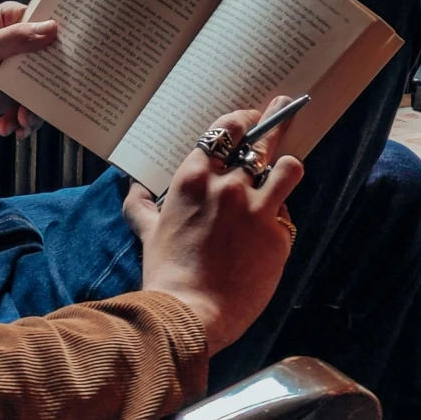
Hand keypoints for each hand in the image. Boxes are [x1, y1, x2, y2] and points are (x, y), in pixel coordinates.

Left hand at [0, 1, 58, 134]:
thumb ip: (12, 39)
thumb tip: (51, 28)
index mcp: (12, 20)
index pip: (47, 20)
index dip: (65, 34)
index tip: (81, 53)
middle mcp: (21, 41)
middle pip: (54, 56)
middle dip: (54, 83)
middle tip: (46, 100)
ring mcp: (23, 68)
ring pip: (48, 86)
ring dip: (36, 109)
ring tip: (19, 122)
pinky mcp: (20, 91)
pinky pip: (35, 104)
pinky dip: (25, 120)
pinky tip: (10, 128)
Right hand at [137, 97, 303, 356]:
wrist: (189, 314)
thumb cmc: (166, 274)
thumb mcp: (148, 234)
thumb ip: (140, 207)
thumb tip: (132, 190)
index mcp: (194, 179)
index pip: (224, 130)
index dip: (241, 119)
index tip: (250, 117)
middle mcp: (228, 186)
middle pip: (261, 140)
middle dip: (277, 119)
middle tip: (287, 105)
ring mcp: (256, 209)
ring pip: (288, 168)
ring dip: (287, 167)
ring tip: (288, 167)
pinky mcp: (278, 235)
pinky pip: (287, 214)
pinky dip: (280, 216)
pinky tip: (271, 229)